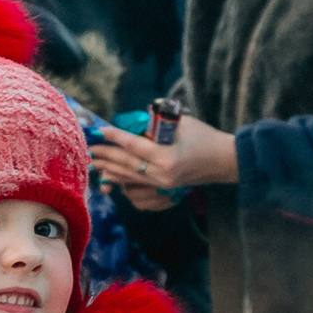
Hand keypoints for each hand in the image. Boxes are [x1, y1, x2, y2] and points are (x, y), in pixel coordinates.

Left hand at [87, 119, 236, 212]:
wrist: (223, 162)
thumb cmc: (204, 137)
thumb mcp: (181, 123)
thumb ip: (156, 123)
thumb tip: (132, 122)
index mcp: (167, 157)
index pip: (133, 146)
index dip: (115, 137)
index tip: (99, 131)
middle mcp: (162, 174)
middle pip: (126, 164)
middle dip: (105, 155)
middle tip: (89, 148)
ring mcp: (162, 185)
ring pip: (128, 177)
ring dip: (109, 169)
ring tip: (93, 162)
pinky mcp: (163, 189)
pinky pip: (136, 186)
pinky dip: (121, 179)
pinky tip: (110, 176)